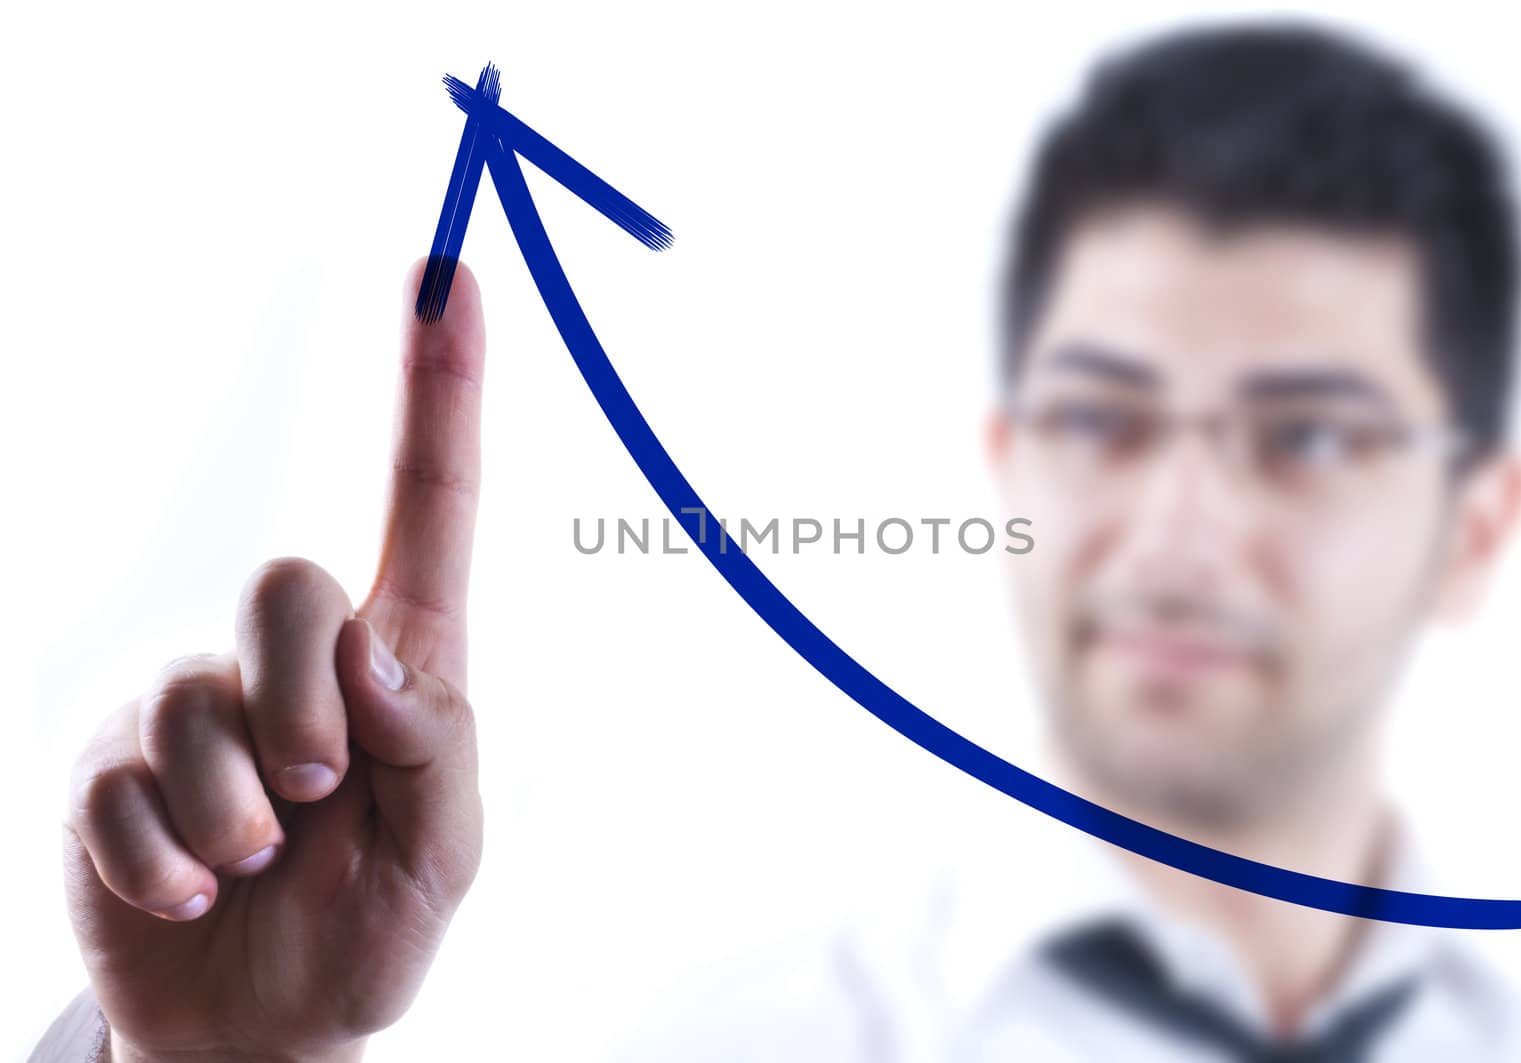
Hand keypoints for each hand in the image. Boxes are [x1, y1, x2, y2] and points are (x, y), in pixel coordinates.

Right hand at [62, 259, 487, 1061]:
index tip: (450, 283)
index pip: (428, 506)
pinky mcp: (109, 769)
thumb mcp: (446, 846)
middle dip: (305, 704)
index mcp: (398, 659)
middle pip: (292, 585)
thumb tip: (371, 645)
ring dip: (240, 815)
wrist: (265, 1029)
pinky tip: (190, 892)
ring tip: (257, 864)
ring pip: (200, 706)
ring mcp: (190, 706)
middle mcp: (290, 658)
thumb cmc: (373, 918)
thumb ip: (435, 740)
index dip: (441, 395)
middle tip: (322, 793)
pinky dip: (168, 865)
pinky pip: (124, 791)